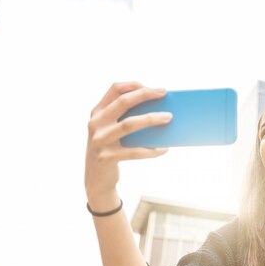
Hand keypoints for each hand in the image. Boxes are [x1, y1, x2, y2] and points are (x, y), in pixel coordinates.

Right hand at [85, 82, 171, 210]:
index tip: (156, 89)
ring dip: (152, 119)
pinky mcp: (106, 157)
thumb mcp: (111, 130)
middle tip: (164, 95)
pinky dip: (152, 150)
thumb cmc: (112, 149)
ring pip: (129, 124)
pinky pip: (135, 151)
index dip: (135, 85)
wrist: (96, 180)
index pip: (115, 89)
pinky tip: (164, 149)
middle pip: (123, 102)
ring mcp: (99, 140)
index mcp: (97, 112)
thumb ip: (124, 117)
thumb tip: (158, 107)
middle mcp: (95, 123)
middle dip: (145, 95)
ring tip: (169, 117)